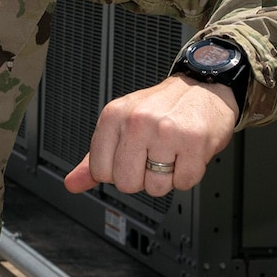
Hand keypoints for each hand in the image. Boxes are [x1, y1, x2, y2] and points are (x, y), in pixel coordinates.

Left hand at [64, 76, 237, 197]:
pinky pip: (184, 182)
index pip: (100, 171)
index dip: (118, 171)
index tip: (132, 156)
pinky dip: (188, 174)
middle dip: (143, 177)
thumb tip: (72, 183)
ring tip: (173, 153)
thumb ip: (95, 157)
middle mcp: (138, 121)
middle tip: (154, 156)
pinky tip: (187, 153)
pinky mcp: (194, 141)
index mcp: (114, 116)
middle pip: (127, 184)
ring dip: (167, 177)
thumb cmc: (162, 108)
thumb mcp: (121, 124)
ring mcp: (167, 131)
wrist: (204, 88)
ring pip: (156, 187)